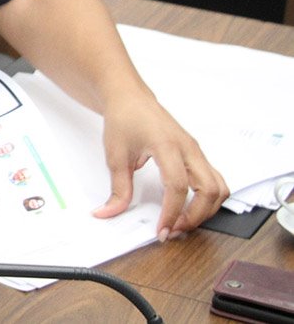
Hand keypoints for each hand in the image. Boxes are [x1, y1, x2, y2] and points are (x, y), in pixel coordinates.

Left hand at [91, 93, 228, 239]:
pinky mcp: (197, 155)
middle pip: (209, 190)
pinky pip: (215, 181)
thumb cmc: (124, 119)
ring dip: (206, 210)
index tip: (162, 230)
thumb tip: (109, 212)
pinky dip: (208, 199)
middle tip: (174, 230)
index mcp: (167, 145)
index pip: (177, 186)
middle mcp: (188, 148)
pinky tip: (189, 207)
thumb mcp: (115, 155)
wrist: (130, 98)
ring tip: (183, 221)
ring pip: (219, 187)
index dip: (171, 213)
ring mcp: (196, 151)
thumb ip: (118, 188)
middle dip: (195, 216)